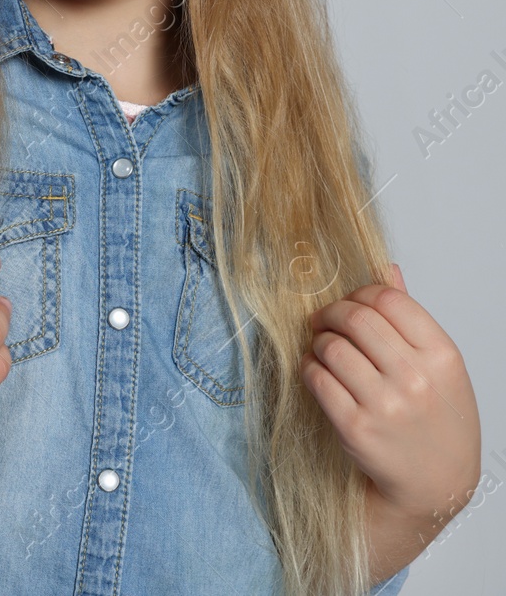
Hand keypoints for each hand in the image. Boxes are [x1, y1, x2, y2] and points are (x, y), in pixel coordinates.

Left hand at [301, 263, 480, 530]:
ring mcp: (386, 404)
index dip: (360, 295)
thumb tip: (387, 269)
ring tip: (322, 349)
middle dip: (331, 313)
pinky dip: (309, 369)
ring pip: (331, 347)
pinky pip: (317, 379)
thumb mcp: (440, 367)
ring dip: (318, 342)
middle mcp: (416, 378)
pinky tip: (317, 372)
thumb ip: (411, 319)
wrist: (436, 481)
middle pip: (356, 318)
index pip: (388, 299)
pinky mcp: (355, 427)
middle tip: (323, 321)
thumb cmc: (437, 418)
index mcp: (442, 356)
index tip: (350, 304)